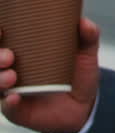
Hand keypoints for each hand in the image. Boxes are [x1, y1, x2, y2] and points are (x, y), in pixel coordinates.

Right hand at [0, 17, 100, 132]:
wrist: (84, 104)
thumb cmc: (78, 74)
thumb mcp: (85, 54)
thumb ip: (88, 37)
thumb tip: (84, 22)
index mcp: (25, 52)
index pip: (3, 42)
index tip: (2, 31)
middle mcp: (13, 70)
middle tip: (9, 56)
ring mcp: (13, 90)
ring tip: (13, 76)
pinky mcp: (17, 110)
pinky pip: (8, 107)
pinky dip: (9, 102)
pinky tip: (14, 97)